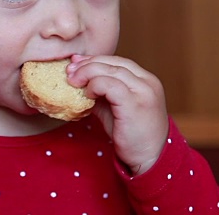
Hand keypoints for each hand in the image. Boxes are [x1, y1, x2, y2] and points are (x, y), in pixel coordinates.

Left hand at [67, 54, 168, 175]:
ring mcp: (143, 91)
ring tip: (73, 82)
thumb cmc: (132, 135)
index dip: (95, 59)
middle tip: (69, 71)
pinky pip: (109, 85)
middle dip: (87, 64)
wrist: (150, 159)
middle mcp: (147, 82)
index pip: (117, 61)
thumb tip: (79, 80)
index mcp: (145, 80)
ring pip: (110, 70)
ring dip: (87, 73)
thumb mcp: (115, 108)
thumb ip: (102, 93)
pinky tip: (87, 94)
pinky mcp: (134, 103)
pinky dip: (95, 85)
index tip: (76, 63)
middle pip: (112, 62)